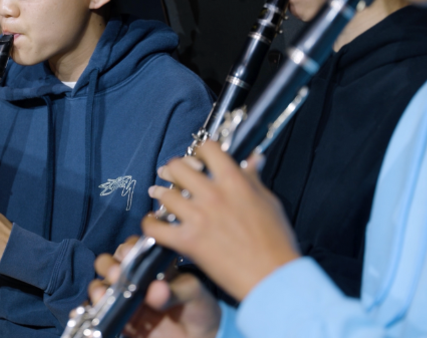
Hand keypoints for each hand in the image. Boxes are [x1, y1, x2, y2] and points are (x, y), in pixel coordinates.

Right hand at [87, 237, 220, 337]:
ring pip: (99, 285)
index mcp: (150, 264)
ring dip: (98, 287)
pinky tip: (94, 310)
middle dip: (109, 265)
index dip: (127, 249)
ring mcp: (123, 298)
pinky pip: (97, 312)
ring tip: (104, 295)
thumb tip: (156, 289)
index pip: (131, 248)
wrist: (200, 337)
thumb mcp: (194, 293)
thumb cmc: (198, 307)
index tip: (129, 253)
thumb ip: (177, 290)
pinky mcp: (118, 319)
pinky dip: (90, 309)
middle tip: (117, 274)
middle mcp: (132, 278)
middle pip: (108, 263)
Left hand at [144, 141, 299, 300]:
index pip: (208, 149)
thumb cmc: (276, 241)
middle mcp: (212, 195)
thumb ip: (254, 179)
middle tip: (174, 175)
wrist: (272, 276)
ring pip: (164, 194)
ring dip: (160, 193)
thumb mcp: (269, 202)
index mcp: (234, 181)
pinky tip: (152, 222)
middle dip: (174, 169)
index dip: (201, 150)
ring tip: (159, 194)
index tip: (199, 158)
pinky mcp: (187, 241)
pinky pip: (156, 228)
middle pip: (178, 167)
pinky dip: (150, 224)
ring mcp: (197, 218)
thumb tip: (254, 159)